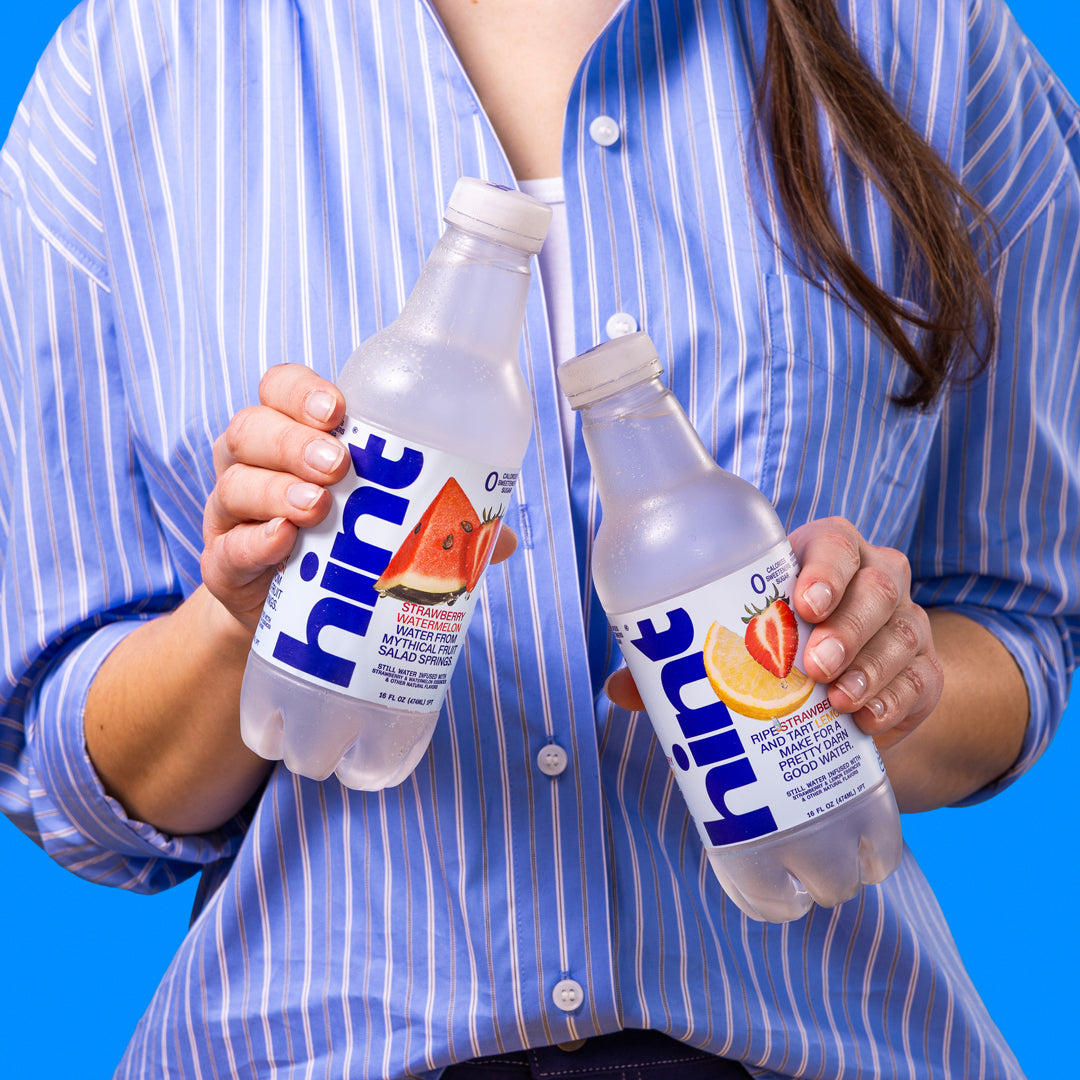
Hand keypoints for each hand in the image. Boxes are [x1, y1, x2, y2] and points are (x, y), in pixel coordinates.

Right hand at [201, 364, 518, 632]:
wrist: (295, 626)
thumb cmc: (343, 552)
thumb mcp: (383, 528)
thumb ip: (437, 525)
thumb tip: (501, 539)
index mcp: (295, 439)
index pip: (282, 390)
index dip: (302, 390)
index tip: (339, 409)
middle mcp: (255, 467)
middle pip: (252, 429)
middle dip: (294, 441)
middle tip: (338, 464)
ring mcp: (234, 517)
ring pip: (236, 484)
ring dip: (277, 489)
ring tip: (318, 507)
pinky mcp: (224, 568)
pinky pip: (226, 549)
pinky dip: (253, 543)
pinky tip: (283, 541)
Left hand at [606, 517, 943, 754]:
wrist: (847, 684)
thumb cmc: (781, 647)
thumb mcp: (743, 640)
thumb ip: (687, 659)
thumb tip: (621, 689)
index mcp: (823, 557)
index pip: (835, 543)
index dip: (825, 568)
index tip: (802, 603)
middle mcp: (872, 582)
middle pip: (877, 586)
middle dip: (847, 625)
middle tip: (814, 664)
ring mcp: (903, 626)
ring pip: (901, 633)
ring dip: (869, 669)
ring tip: (836, 702)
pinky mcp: (921, 673)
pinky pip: (919, 681)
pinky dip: (892, 702)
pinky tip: (865, 722)